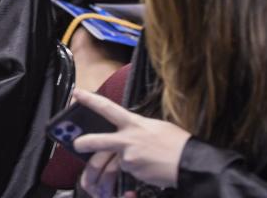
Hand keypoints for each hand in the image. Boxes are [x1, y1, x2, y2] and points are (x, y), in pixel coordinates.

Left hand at [72, 89, 190, 195]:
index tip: (77, 93)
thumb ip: (137, 127)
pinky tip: (152, 166)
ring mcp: (129, 158)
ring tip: (149, 158)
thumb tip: (128, 131)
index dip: (90, 100)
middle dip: (85, 143)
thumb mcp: (156, 126)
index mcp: (134, 123)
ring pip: (120, 159)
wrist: (190, 163)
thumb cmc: (177, 143)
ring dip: (130, 159)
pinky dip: (138, 169)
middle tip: (76, 144)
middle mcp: (128, 140)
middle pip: (98, 141)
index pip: (108, 108)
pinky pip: (130, 171)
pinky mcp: (133, 173)